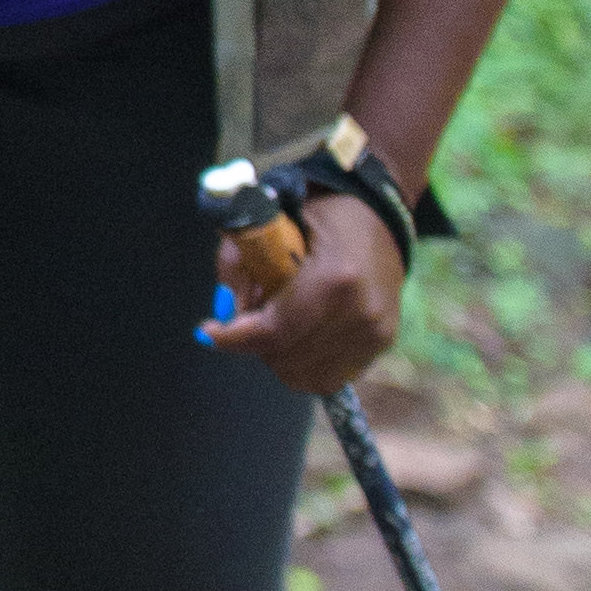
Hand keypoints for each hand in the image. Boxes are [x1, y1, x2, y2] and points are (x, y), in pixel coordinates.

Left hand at [199, 187, 404, 401]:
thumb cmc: (321, 213)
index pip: (273, 331)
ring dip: (278, 356)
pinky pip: (330, 376)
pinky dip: (304, 363)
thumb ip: (239, 264)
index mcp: (334, 278)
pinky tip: (299, 335)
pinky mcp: (381, 342)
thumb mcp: (269, 222)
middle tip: (248, 316)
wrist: (380, 213)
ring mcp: (374, 332)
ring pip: (304, 375)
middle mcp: (360, 312)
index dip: (234, 338)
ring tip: (277, 322)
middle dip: (254, 342)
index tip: (208, 332)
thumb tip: (224, 313)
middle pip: (285, 357)